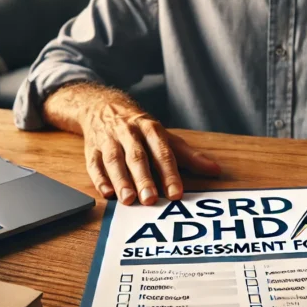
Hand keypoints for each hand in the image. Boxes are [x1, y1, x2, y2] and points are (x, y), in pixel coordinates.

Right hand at [79, 99, 220, 204]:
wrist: (102, 106)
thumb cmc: (139, 128)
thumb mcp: (165, 136)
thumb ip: (188, 156)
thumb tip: (215, 170)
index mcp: (151, 129)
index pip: (162, 152)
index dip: (169, 173)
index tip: (175, 193)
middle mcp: (129, 133)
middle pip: (137, 157)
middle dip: (144, 179)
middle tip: (150, 199)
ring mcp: (109, 140)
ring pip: (114, 160)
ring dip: (121, 180)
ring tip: (128, 200)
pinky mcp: (92, 149)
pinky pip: (94, 164)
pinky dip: (99, 179)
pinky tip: (106, 193)